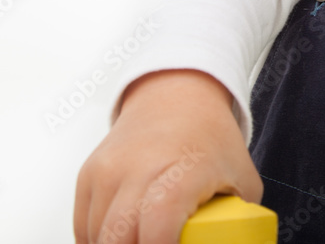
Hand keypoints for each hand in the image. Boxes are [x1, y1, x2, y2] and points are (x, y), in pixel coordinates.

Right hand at [74, 70, 262, 243]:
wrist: (178, 95)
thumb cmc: (210, 138)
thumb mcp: (241, 181)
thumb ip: (236, 221)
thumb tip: (231, 239)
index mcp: (182, 174)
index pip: (157, 227)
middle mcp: (138, 171)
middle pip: (117, 240)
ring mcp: (108, 172)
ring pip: (97, 237)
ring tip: (144, 239)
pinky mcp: (88, 175)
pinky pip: (83, 228)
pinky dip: (99, 241)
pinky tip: (124, 238)